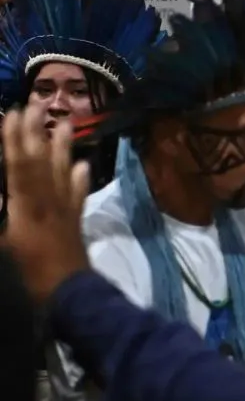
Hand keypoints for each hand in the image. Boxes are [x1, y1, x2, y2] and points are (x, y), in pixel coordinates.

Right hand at [1, 105, 90, 302]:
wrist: (70, 295)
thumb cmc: (30, 274)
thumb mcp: (5, 245)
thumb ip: (3, 215)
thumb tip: (6, 186)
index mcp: (26, 207)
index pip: (18, 166)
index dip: (14, 139)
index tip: (13, 113)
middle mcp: (48, 202)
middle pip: (41, 162)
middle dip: (37, 133)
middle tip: (39, 105)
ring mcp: (65, 211)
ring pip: (62, 172)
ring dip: (62, 147)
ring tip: (65, 124)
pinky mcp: (75, 222)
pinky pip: (77, 196)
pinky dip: (79, 179)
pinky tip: (82, 165)